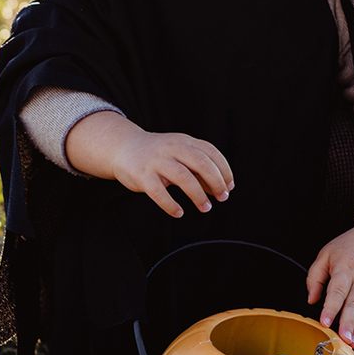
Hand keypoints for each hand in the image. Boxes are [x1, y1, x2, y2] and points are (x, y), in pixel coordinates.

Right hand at [64, 111, 233, 217]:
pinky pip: (159, 192)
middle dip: (216, 182)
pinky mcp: (142, 175)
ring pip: (183, 177)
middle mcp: (172, 148)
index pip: (211, 153)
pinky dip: (171, 205)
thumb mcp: (179, 154)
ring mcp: (157, 161)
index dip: (224, 170)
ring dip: (198, 195)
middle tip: (222, 198)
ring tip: (205, 207)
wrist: (124, 148)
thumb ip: (198, 169)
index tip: (229, 186)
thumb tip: (219, 188)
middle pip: (201, 163)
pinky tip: (179, 212)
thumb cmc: (157, 155)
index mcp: (184, 141)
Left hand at [306, 215, 353, 347]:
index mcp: (345, 269)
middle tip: (343, 339)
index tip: (324, 322)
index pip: (337, 290)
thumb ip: (315, 277)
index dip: (331, 308)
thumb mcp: (327, 254)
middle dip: (348, 323)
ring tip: (353, 343)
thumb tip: (311, 300)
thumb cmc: (350, 247)